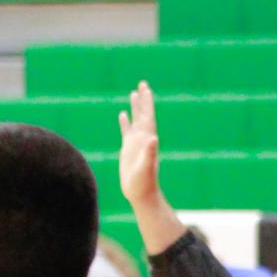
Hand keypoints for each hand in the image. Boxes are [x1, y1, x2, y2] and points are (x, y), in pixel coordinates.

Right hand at [118, 81, 161, 208]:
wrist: (141, 194)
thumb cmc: (144, 183)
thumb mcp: (146, 167)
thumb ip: (150, 153)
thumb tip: (153, 139)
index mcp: (147, 139)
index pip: (148, 116)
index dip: (147, 102)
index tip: (145, 88)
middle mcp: (143, 138)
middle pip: (143, 114)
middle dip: (143, 99)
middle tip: (143, 83)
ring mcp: (136, 143)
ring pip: (135, 120)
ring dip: (135, 107)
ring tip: (133, 93)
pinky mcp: (128, 149)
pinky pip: (127, 131)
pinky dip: (125, 121)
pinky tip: (123, 114)